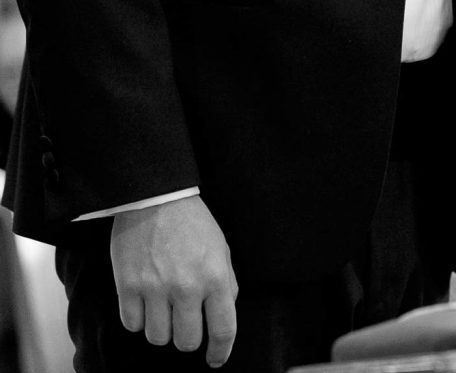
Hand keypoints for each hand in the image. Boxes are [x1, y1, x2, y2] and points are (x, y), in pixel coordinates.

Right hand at [110, 196, 237, 367]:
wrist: (157, 199)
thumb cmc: (193, 224)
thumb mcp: (222, 250)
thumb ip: (225, 284)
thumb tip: (222, 314)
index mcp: (216, 278)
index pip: (223, 329)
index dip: (221, 351)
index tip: (215, 360)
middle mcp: (187, 288)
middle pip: (186, 342)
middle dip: (187, 338)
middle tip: (184, 322)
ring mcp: (155, 288)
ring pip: (157, 338)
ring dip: (162, 329)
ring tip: (163, 309)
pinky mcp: (128, 286)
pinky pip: (132, 325)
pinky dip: (138, 320)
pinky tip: (144, 303)